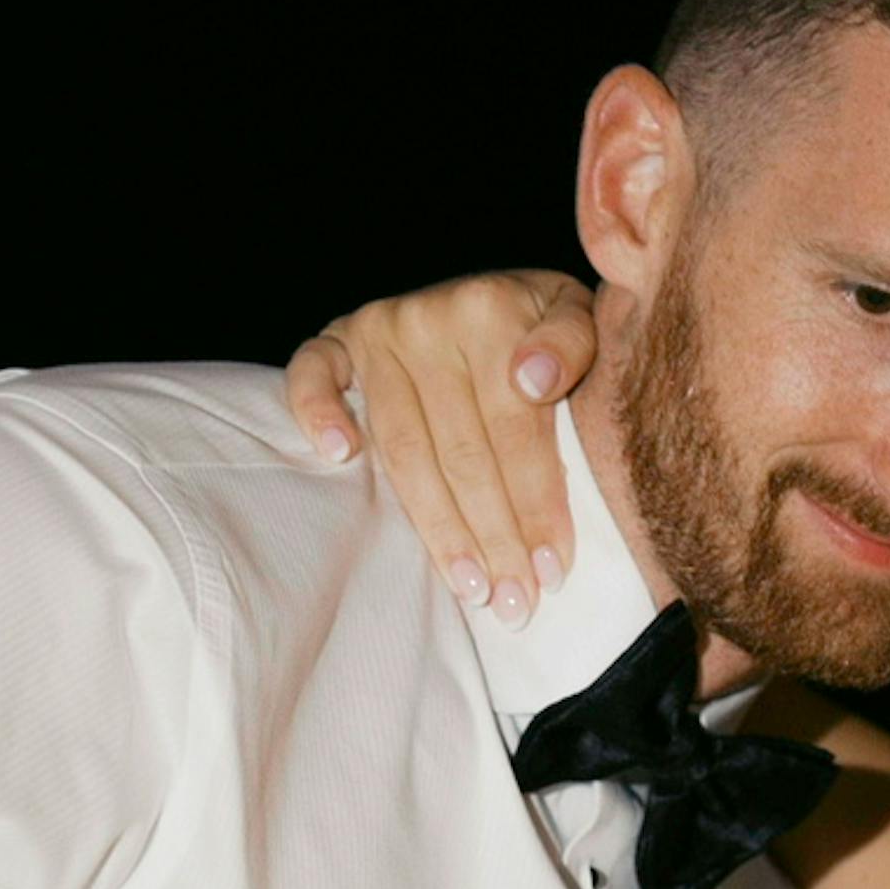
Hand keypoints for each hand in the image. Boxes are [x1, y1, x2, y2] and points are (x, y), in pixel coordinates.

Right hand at [286, 272, 602, 626]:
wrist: (496, 287)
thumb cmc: (544, 322)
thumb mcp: (578, 316)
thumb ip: (574, 342)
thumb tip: (533, 380)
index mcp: (493, 312)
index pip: (516, 431)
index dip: (536, 505)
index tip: (553, 569)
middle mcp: (429, 320)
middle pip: (462, 453)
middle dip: (493, 536)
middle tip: (514, 601)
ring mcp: (378, 330)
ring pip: (403, 448)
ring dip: (436, 525)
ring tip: (469, 584)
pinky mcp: (339, 339)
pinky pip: (312, 373)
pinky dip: (315, 411)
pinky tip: (337, 457)